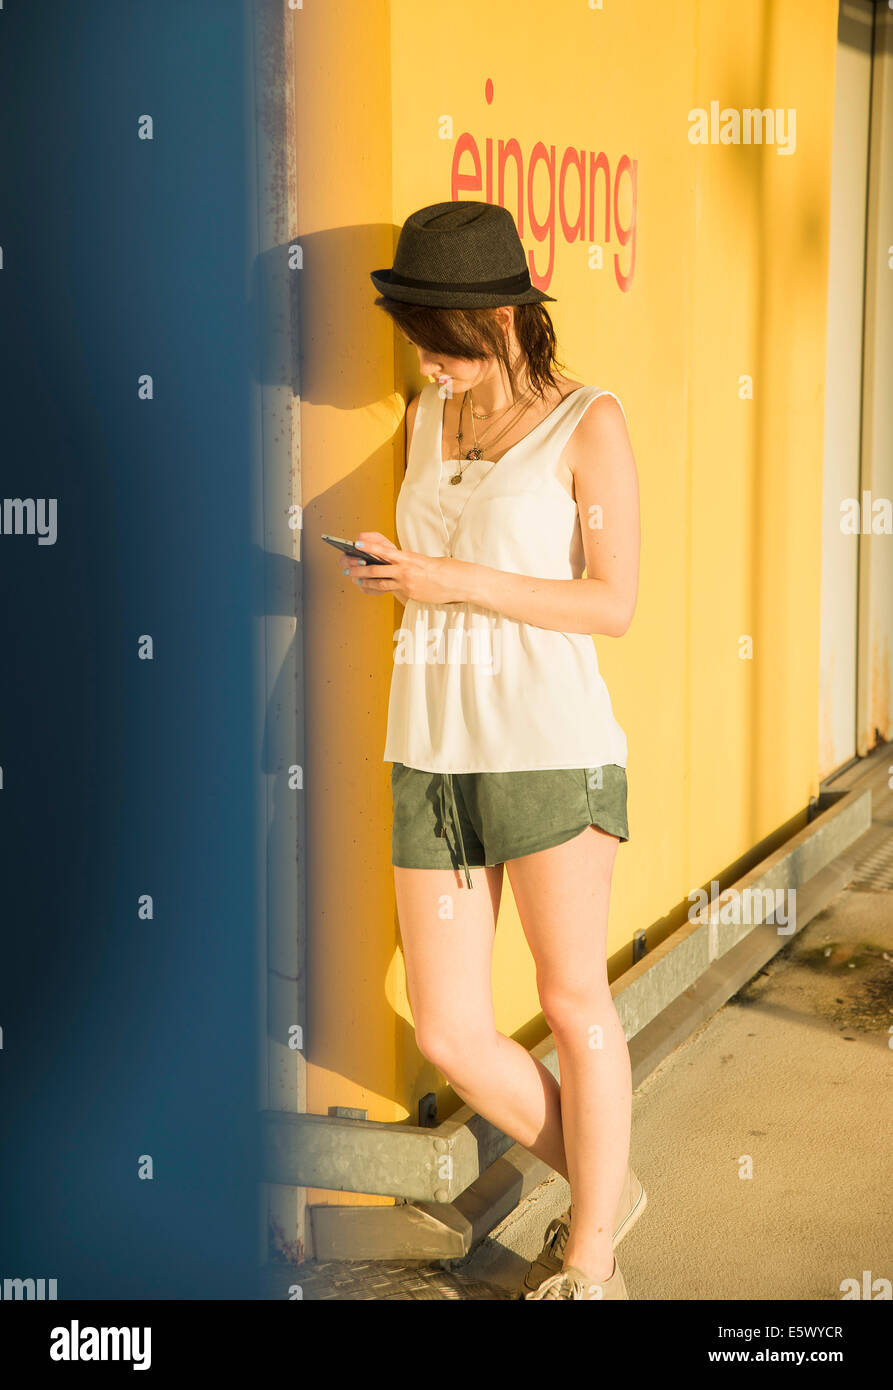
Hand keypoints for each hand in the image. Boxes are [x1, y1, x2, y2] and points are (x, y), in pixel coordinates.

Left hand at [340, 531, 468, 604]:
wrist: (458, 582)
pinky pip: (389, 591)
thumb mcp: (424, 560)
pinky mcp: (409, 595)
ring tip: (353, 579)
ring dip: (363, 581)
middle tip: (346, 569)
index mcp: (408, 558)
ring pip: (379, 583)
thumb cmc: (443, 568)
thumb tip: (393, 563)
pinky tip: (367, 588)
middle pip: (376, 570)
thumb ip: (407, 561)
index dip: (368, 547)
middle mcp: (405, 570)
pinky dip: (376, 589)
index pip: (384, 551)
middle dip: (358, 569)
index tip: (356, 544)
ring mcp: (406, 584)